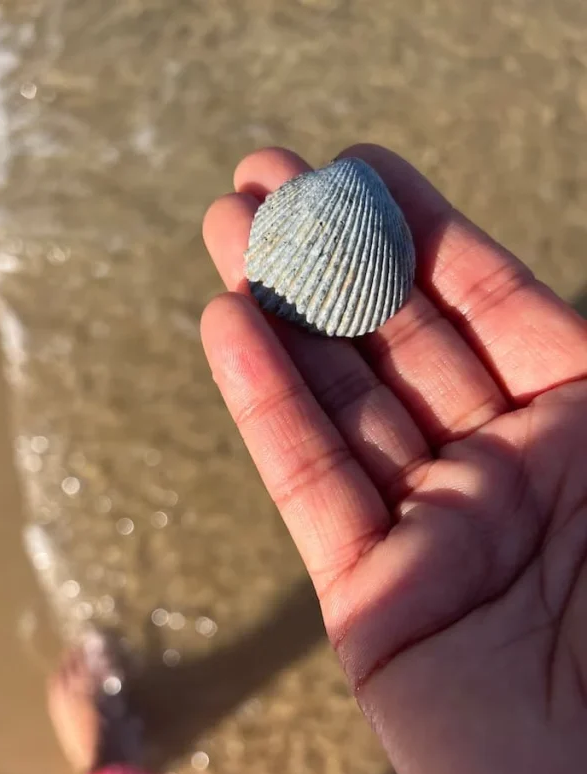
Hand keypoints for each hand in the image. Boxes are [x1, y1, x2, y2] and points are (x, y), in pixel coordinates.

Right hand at [201, 145, 586, 773]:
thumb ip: (586, 382)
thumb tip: (526, 304)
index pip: (491, 304)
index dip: (422, 230)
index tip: (360, 166)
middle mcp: (507, 476)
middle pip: (401, 342)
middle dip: (332, 254)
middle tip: (262, 177)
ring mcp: (432, 538)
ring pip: (342, 402)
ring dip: (283, 310)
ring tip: (226, 226)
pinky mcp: (372, 605)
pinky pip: (311, 487)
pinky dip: (268, 405)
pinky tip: (229, 324)